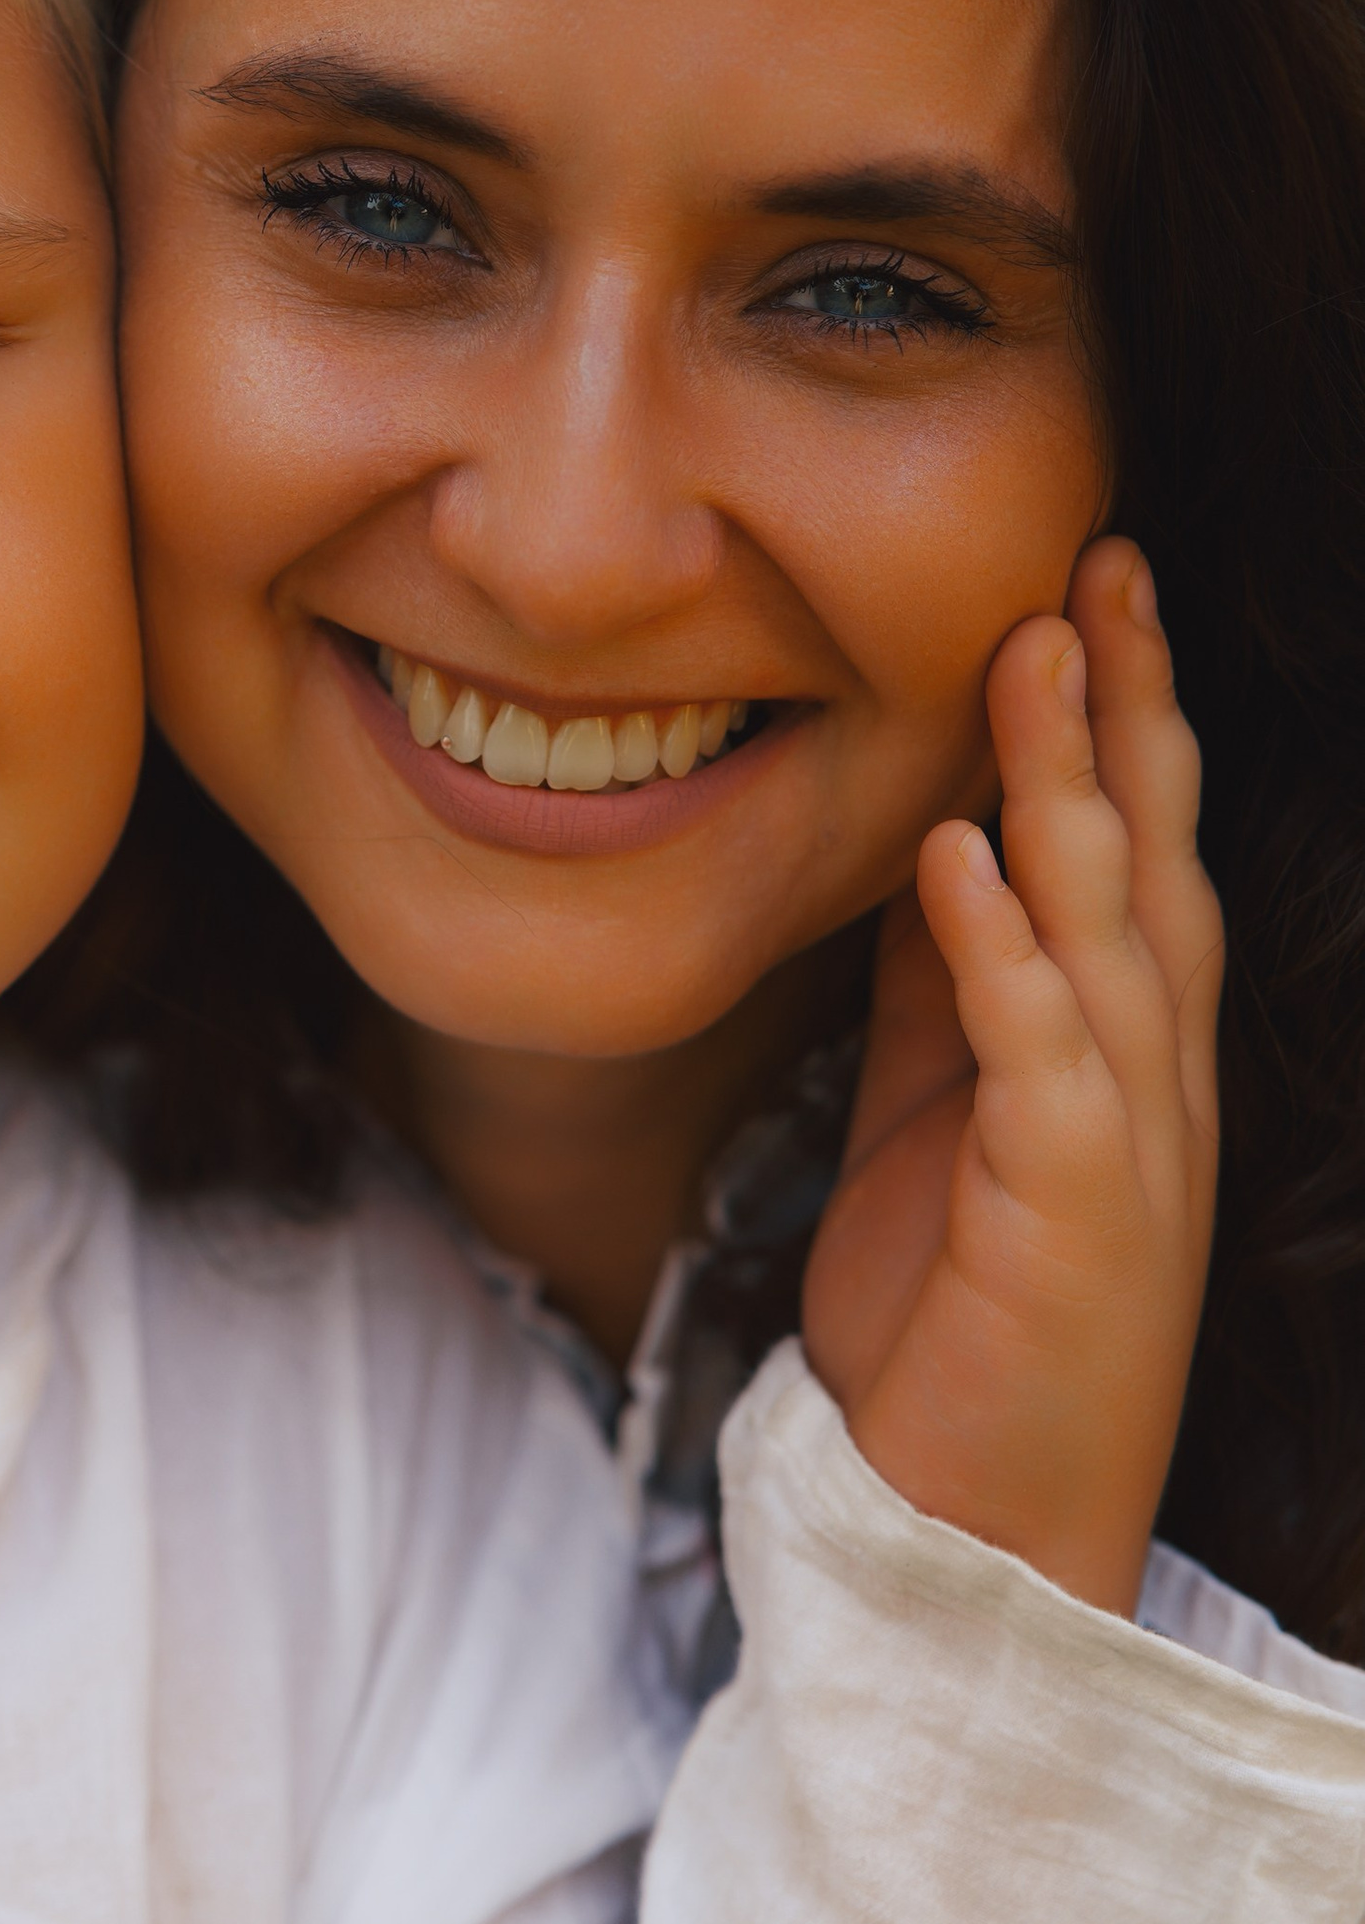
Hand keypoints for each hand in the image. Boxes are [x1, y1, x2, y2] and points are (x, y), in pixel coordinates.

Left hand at [802, 535, 1222, 1615]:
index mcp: (1115, 1044)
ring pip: (1107, 930)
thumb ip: (947, 985)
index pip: (1125, 847)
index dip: (1114, 716)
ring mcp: (1124, 1141)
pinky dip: (1001, 952)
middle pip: (1145, 856)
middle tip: (1099, 562)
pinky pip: (1036, 1057)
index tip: (1084, 583)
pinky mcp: (1068, 1212)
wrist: (969, 1514)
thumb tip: (930, 850)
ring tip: (1035, 653)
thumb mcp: (942, 1106)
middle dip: (1126, 707)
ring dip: (1072, 786)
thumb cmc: (961, 1302)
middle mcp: (1147, 1075)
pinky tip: (964, 855)